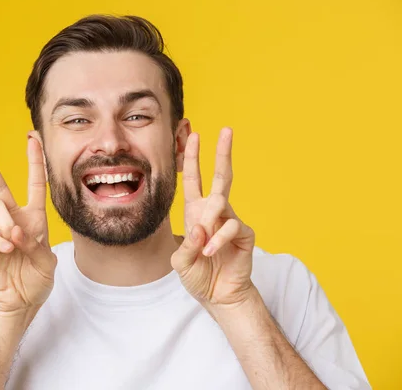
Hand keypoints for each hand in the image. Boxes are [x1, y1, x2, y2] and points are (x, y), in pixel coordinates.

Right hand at [0, 138, 56, 315]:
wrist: (20, 303)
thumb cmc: (36, 280)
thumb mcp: (46, 263)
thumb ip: (34, 245)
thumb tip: (13, 233)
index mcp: (34, 219)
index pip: (35, 184)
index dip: (35, 162)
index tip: (32, 139)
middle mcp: (14, 221)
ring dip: (5, 221)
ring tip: (13, 239)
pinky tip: (8, 249)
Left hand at [171, 128, 255, 310]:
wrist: (218, 296)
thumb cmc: (198, 275)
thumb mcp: (181, 262)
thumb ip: (186, 245)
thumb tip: (199, 227)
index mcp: (196, 211)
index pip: (193, 179)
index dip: (192, 158)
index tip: (193, 135)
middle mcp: (214, 211)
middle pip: (221, 176)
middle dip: (222, 152)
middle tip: (226, 129)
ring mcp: (231, 221)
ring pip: (222, 202)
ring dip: (209, 220)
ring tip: (203, 245)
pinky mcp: (244, 234)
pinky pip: (231, 227)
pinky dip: (218, 239)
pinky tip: (210, 252)